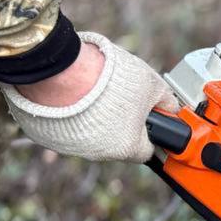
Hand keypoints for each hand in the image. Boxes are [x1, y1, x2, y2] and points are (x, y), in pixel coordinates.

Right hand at [4, 32, 177, 162]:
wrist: (59, 67)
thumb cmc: (107, 77)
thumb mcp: (152, 84)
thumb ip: (166, 100)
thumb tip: (171, 107)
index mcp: (127, 148)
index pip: (147, 149)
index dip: (150, 131)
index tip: (149, 120)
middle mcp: (99, 154)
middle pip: (119, 142)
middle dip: (123, 123)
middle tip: (121, 99)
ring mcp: (71, 147)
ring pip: (92, 136)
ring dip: (97, 119)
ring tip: (96, 93)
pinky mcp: (48, 137)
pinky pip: (67, 129)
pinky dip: (73, 116)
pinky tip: (75, 97)